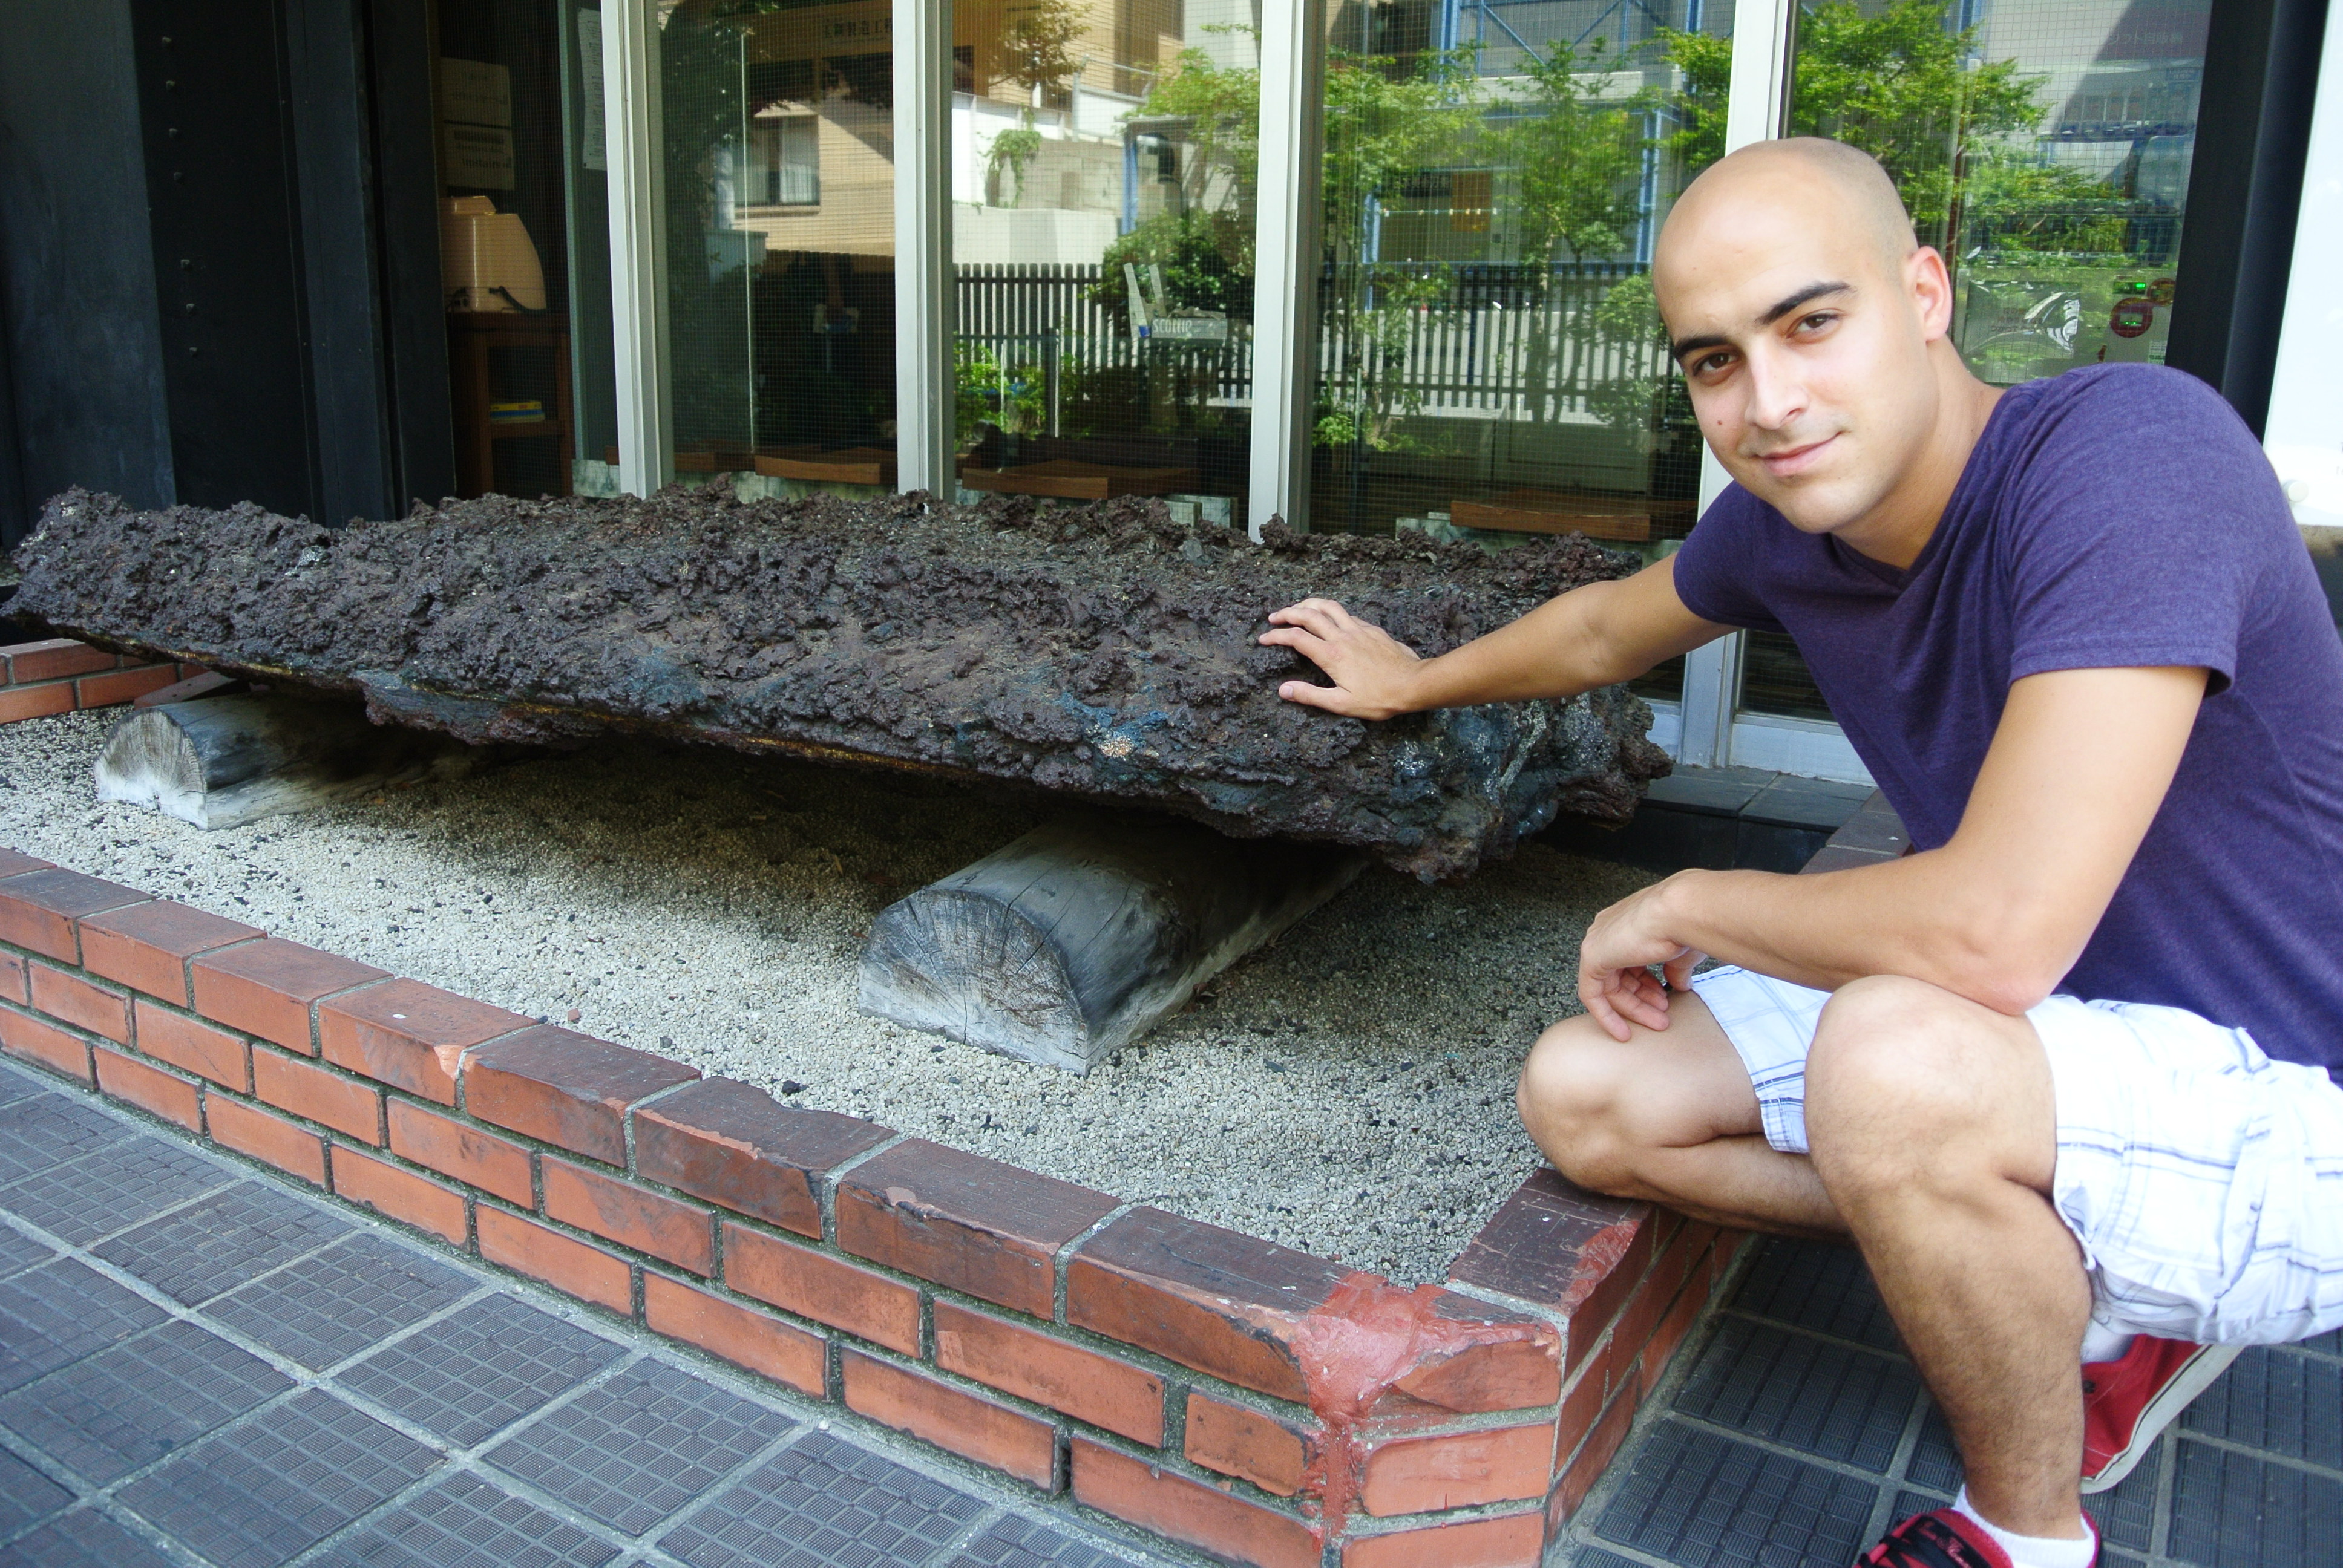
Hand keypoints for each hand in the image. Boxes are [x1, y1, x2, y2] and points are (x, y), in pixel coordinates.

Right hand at [1258, 599, 1423, 719]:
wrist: (1414, 684)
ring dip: (1309, 603)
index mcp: (1332, 655)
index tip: (1263, 638)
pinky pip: (1347, 614)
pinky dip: (1331, 611)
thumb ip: (1310, 695)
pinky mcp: (1372, 629)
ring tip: (1298, 607)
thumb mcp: (1341, 704)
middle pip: (1309, 614)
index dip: (1276, 636)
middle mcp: (1343, 636)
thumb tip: (1283, 690)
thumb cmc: (1379, 698)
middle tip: (1273, 617)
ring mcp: (1359, 630)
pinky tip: (1330, 618)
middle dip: (1287, 612)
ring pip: (1329, 607)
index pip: (1296, 638)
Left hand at [1578, 876, 1706, 1041]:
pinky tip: (1623, 1033)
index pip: (1630, 961)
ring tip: (1658, 1022)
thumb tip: (1678, 985)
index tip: (1663, 1000)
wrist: (1682, 911)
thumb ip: (1673, 969)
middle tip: (1662, 1017)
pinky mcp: (1591, 957)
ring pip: (1609, 987)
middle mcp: (1608, 930)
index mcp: (1627, 923)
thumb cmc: (1687, 923)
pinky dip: (1605, 1015)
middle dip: (1642, 1000)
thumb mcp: (1680, 953)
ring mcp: (1597, 941)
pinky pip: (1591, 994)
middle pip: (1619, 975)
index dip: (1647, 985)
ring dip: (1633, 1010)